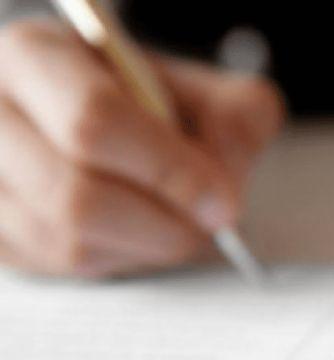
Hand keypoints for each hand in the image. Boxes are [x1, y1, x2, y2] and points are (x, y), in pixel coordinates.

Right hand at [0, 19, 281, 276]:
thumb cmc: (151, 105)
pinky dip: (118, 259)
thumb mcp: (206, 90)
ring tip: (177, 222)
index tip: (220, 202)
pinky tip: (139, 232)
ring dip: (144, 246)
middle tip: (208, 223)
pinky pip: (62, 269)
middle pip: (75, 196)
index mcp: (36, 57)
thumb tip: (223, 186)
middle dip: (163, 223)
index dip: (168, 172)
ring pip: (67, 242)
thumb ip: (237, 119)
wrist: (110, 124)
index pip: (95, 122)